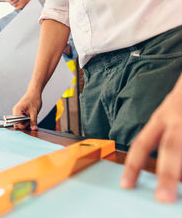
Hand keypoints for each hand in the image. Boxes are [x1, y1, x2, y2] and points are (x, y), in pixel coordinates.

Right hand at [12, 90, 41, 129]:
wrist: (34, 92)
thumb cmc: (34, 99)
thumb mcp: (34, 111)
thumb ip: (33, 121)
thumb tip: (34, 129)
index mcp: (17, 110)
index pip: (17, 123)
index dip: (24, 125)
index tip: (30, 122)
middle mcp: (15, 111)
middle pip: (18, 123)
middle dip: (26, 123)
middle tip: (32, 118)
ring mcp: (17, 112)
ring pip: (21, 121)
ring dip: (27, 121)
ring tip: (31, 115)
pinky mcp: (19, 112)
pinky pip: (22, 119)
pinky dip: (27, 119)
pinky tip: (30, 114)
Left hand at [121, 74, 181, 202]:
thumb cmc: (181, 102)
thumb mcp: (168, 115)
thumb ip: (164, 137)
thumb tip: (168, 173)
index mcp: (161, 118)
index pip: (142, 143)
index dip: (133, 165)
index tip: (125, 186)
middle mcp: (176, 119)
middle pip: (171, 148)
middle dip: (166, 174)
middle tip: (162, 198)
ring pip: (181, 148)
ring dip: (181, 172)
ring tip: (180, 193)